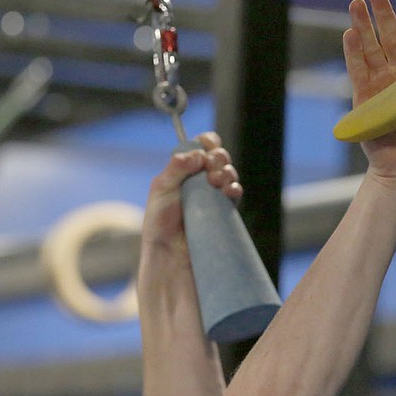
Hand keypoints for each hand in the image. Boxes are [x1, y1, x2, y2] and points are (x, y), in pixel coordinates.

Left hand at [141, 132, 241, 258]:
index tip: (207, 145)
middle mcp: (201, 179)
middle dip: (218, 157)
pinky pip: (236, 193)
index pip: (202, 146)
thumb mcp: (161, 188)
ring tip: (216, 183)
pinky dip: (235, 188)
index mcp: (185, 169)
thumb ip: (177, 167)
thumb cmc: (160, 222)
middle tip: (209, 169)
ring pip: (230, 172)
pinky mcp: (224, 210)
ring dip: (226, 172)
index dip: (208, 142)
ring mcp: (214, 194)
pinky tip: (229, 192)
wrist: (170, 254)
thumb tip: (199, 154)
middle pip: (220, 156)